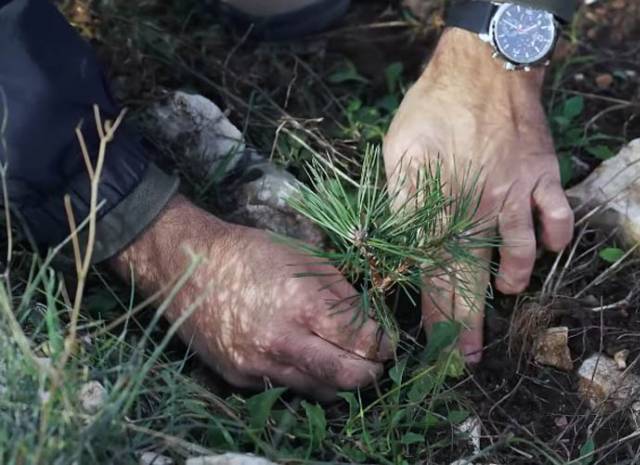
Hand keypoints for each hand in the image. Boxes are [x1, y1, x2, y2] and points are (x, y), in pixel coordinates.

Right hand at [111, 195, 390, 399]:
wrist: (188, 267)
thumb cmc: (252, 254)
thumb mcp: (308, 260)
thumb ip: (345, 296)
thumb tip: (373, 325)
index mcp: (303, 305)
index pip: (362, 342)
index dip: (383, 345)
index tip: (388, 343)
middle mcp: (281, 342)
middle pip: (346, 378)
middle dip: (371, 373)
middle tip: (377, 362)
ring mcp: (258, 365)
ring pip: (319, 391)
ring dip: (340, 382)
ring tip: (346, 362)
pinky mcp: (240, 378)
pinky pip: (286, 387)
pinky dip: (304, 378)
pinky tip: (304, 357)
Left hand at [383, 28, 573, 362]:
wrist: (485, 65)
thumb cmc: (435, 106)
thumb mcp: (399, 148)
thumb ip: (400, 198)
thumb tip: (393, 243)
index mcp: (439, 202)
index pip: (432, 272)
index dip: (432, 313)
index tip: (434, 344)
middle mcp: (478, 207)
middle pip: (471, 278)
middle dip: (468, 323)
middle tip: (469, 357)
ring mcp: (516, 194)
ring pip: (519, 255)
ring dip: (513, 281)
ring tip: (506, 292)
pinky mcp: (543, 178)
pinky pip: (558, 220)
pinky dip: (555, 240)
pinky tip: (547, 248)